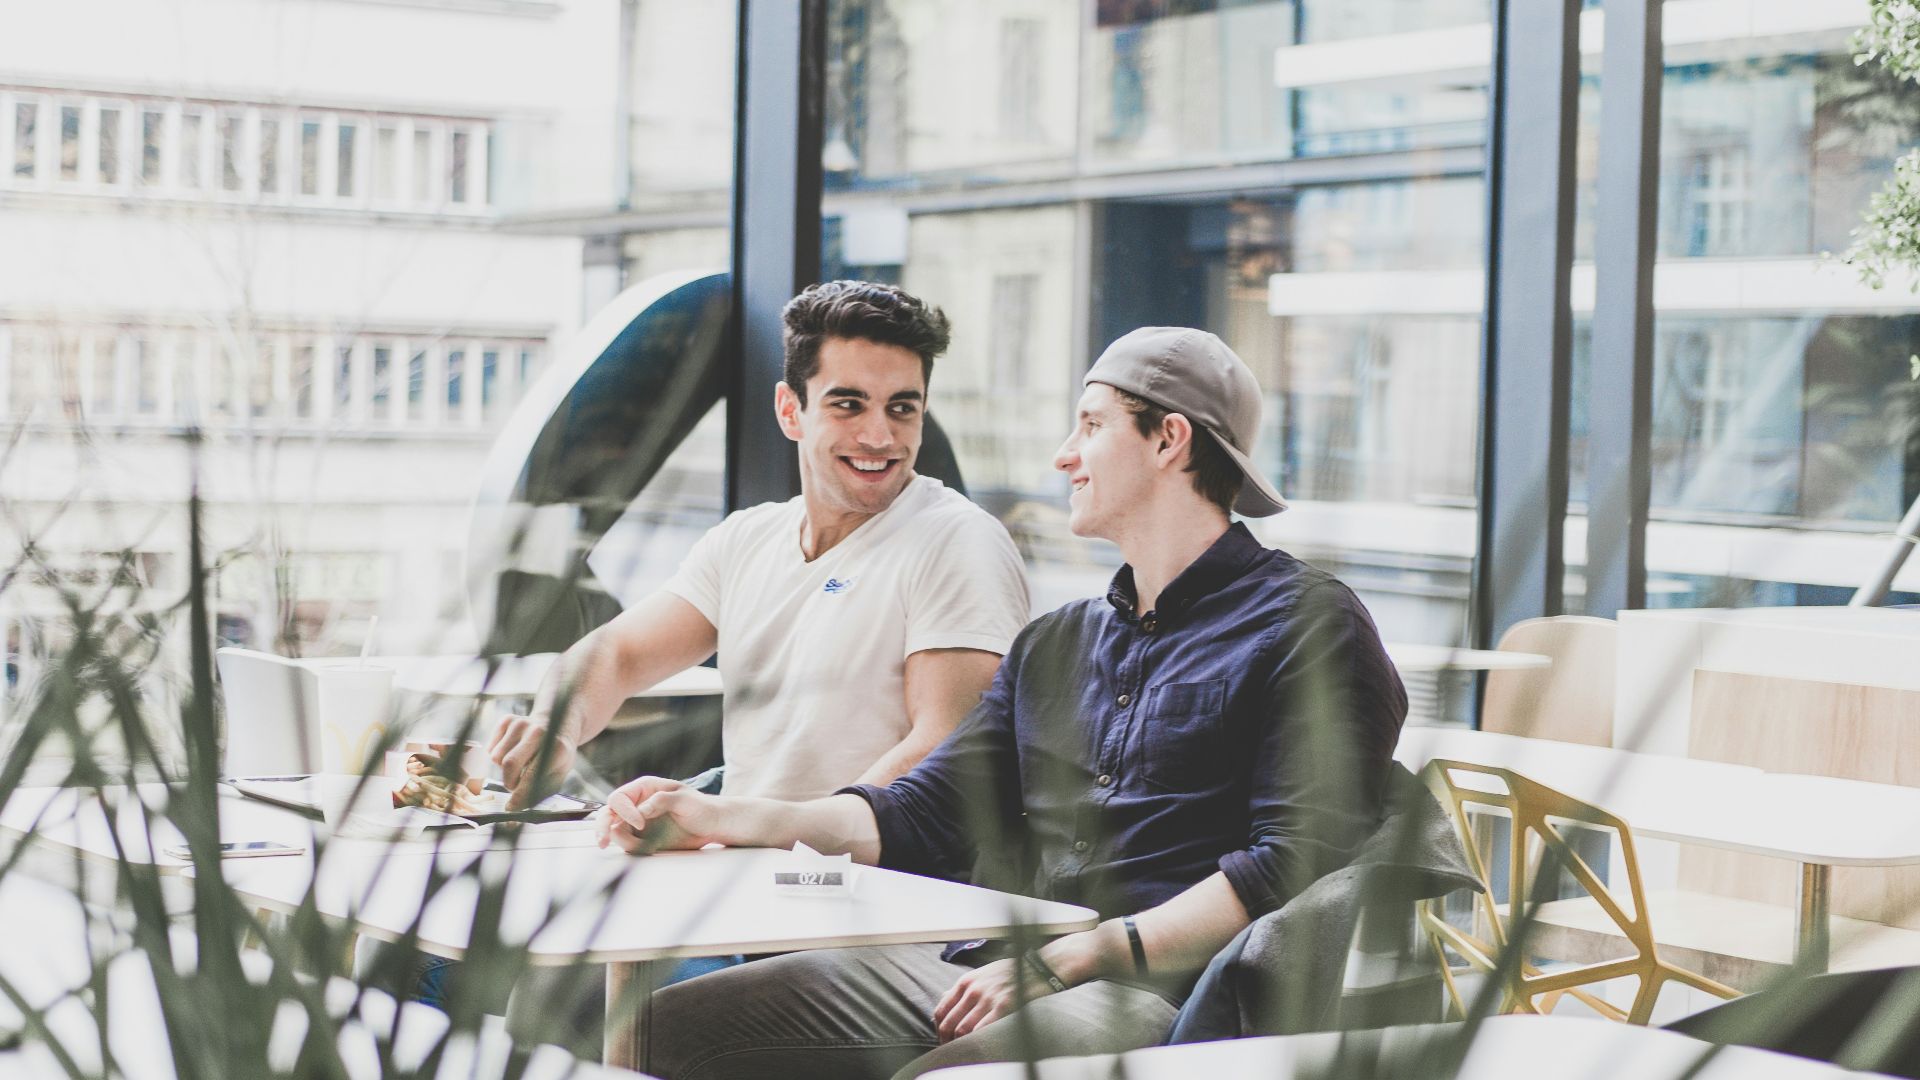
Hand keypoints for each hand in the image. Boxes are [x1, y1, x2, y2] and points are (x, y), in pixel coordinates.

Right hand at [488, 714, 576, 809]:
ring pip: (497, 757)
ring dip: (504, 769)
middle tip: (515, 786)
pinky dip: (498, 755)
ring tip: (519, 765)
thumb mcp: (556, 776)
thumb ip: (537, 795)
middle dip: (509, 782)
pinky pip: (491, 747)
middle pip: (509, 763)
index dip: (520, 795)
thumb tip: (513, 815)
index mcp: (557, 747)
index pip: (532, 775)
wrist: (557, 724)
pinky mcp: (507, 719)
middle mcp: (538, 731)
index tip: (510, 808)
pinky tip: (513, 751)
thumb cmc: (555, 757)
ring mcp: (521, 722)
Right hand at [597, 776, 722, 854]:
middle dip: (602, 827)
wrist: (713, 825)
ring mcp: (638, 822)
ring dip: (621, 841)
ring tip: (644, 846)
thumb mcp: (684, 799)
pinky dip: (633, 849)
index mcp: (645, 788)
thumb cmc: (702, 806)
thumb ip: (662, 801)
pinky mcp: (643, 838)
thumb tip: (641, 810)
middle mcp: (637, 804)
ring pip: (615, 831)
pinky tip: (650, 848)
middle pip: (608, 814)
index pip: (619, 798)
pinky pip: (628, 845)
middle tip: (603, 841)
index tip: (640, 824)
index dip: (624, 811)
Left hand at [931, 957, 1053, 1042]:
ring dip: (960, 1044)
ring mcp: (987, 998)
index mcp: (965, 982)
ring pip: (963, 1029)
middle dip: (946, 1041)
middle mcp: (973, 990)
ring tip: (963, 1051)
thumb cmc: (1007, 972)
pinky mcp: (1003, 1006)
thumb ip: (962, 988)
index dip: (938, 1029)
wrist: (1034, 968)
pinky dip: (977, 1041)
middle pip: (949, 1023)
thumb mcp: (980, 974)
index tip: (942, 1039)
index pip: (941, 1010)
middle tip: (950, 1051)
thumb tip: (944, 1000)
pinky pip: (983, 1029)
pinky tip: (979, 1046)